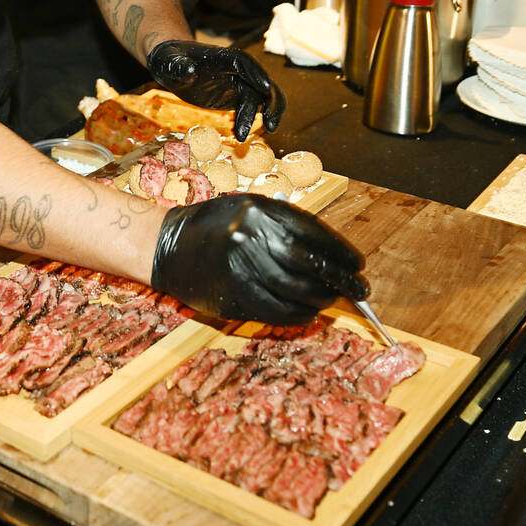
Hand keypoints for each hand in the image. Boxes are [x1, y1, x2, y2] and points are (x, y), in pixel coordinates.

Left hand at [146, 40, 284, 139]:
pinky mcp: (238, 95)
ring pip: (264, 95)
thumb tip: (189, 72)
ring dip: (271, 110)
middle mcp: (237, 69)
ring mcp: (240, 82)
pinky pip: (254, 106)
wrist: (174, 65)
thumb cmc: (170, 60)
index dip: (256, 74)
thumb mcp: (169, 63)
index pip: (244, 63)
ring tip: (269, 130)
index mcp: (222, 57)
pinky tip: (243, 135)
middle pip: (260, 82)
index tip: (266, 88)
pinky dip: (256, 118)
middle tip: (269, 125)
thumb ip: (178, 67)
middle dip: (270, 102)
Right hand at [151, 194, 368, 323]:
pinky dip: (298, 316)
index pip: (313, 233)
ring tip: (333, 300)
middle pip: (309, 264)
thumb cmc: (213, 225)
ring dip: (321, 299)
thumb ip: (285, 225)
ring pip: (296, 291)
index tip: (357, 265)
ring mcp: (240, 269)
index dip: (341, 252)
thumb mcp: (248, 209)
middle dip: (339, 279)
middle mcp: (250, 238)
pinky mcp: (232, 297)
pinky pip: (276, 312)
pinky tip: (308, 313)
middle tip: (358, 289)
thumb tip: (330, 255)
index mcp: (258, 211)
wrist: (167, 246)